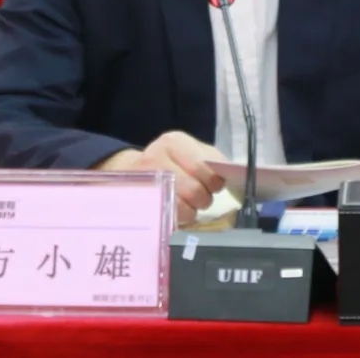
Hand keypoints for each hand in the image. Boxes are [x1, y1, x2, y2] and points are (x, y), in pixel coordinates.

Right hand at [95, 131, 226, 224]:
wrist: (129, 171)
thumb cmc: (168, 163)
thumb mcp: (186, 152)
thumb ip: (208, 160)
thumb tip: (229, 175)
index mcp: (174, 142)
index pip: (205, 166)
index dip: (215, 181)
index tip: (215, 186)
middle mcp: (157, 156)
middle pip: (195, 188)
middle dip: (204, 198)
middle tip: (202, 198)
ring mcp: (147, 179)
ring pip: (184, 205)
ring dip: (193, 209)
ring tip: (190, 205)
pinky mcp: (142, 199)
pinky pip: (172, 215)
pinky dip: (181, 217)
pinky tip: (178, 210)